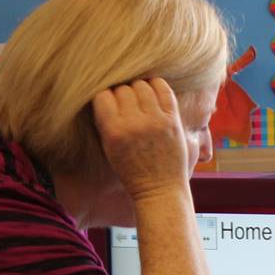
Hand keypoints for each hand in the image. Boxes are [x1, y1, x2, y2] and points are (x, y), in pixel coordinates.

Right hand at [91, 78, 190, 202]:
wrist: (159, 189)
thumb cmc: (131, 171)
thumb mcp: (109, 148)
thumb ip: (106, 121)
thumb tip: (106, 92)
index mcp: (114, 132)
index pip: (102, 96)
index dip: (104, 96)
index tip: (108, 102)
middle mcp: (134, 123)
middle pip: (122, 88)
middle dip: (121, 93)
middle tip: (125, 102)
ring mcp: (155, 120)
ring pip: (141, 85)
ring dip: (138, 88)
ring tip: (139, 98)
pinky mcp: (172, 119)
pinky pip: (164, 89)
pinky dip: (156, 85)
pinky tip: (152, 90)